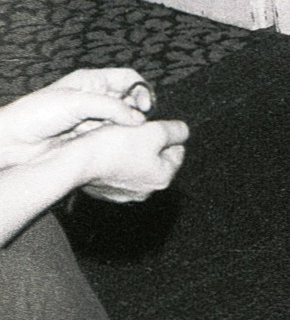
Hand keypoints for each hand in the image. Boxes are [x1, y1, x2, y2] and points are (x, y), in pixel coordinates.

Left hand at [0, 68, 151, 167]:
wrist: (13, 141)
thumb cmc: (37, 114)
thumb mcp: (77, 102)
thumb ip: (111, 107)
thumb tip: (139, 118)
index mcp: (91, 81)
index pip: (128, 78)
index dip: (141, 89)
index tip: (146, 105)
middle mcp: (95, 97)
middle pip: (130, 99)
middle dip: (137, 110)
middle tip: (138, 123)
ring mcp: (93, 118)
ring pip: (123, 119)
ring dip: (127, 127)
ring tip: (125, 135)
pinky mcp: (89, 136)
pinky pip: (112, 135)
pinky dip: (118, 139)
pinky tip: (116, 144)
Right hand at [71, 118, 188, 202]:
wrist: (75, 161)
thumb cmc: (114, 147)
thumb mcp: (154, 131)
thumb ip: (175, 131)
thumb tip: (183, 131)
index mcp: (162, 178)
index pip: (178, 152)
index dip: (168, 135)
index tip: (156, 126)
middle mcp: (145, 191)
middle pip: (157, 159)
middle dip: (150, 142)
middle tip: (137, 130)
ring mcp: (122, 193)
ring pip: (136, 163)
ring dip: (131, 149)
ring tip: (120, 137)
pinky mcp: (103, 190)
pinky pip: (116, 169)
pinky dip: (114, 158)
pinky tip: (106, 149)